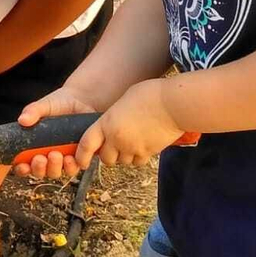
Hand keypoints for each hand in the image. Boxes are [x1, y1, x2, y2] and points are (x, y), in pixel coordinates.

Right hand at [13, 81, 103, 179]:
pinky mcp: (81, 156)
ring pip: (57, 172)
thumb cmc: (61, 102)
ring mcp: (64, 157)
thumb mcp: (45, 105)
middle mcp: (49, 154)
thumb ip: (33, 111)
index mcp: (36, 145)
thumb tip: (22, 120)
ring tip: (55, 155)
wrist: (84, 98)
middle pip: (41, 172)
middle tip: (40, 158)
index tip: (22, 165)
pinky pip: (75, 168)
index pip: (25, 164)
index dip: (22, 169)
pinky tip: (70, 157)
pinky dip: (71, 166)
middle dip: (39, 168)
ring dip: (54, 167)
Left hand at [70, 78, 184, 169]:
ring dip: (124, 155)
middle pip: (106, 158)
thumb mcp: (122, 102)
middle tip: (114, 146)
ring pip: (123, 161)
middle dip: (108, 154)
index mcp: (107, 123)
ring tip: (132, 140)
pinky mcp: (149, 153)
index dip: (82, 155)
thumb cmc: (149, 95)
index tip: (81, 161)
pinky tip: (144, 144)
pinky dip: (138, 157)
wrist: (174, 104)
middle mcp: (117, 139)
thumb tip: (111, 124)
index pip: (87, 144)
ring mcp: (133, 148)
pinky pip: (138, 162)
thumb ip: (112, 117)